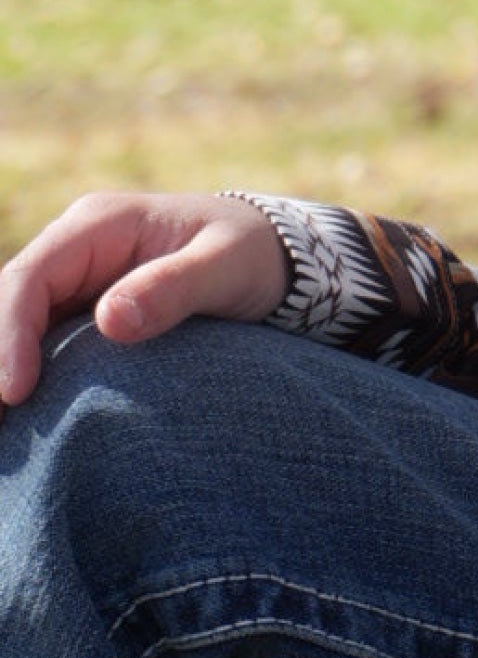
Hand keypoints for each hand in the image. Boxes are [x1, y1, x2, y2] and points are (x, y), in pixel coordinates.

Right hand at [0, 192, 288, 407]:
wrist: (271, 256)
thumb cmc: (250, 254)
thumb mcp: (226, 265)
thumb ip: (174, 287)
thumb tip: (111, 321)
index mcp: (99, 224)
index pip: (32, 278)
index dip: (10, 334)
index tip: (15, 393)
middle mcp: (73, 250)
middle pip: (7, 306)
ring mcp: (74, 284)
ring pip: (15, 329)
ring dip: (4, 374)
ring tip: (2, 433)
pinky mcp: (81, 315)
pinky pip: (38, 348)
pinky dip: (23, 379)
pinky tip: (18, 426)